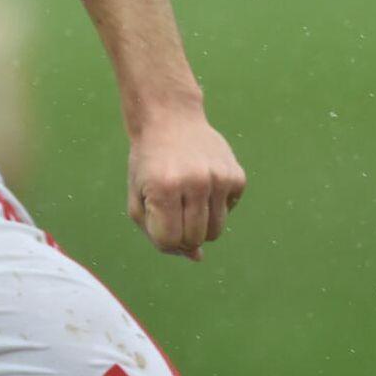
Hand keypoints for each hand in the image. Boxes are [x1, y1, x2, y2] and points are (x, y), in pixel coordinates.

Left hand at [126, 111, 245, 260]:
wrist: (170, 118)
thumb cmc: (149, 162)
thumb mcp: (138, 194)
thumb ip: (156, 232)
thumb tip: (196, 257)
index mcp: (164, 188)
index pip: (170, 241)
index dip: (163, 239)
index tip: (158, 221)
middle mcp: (195, 182)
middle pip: (195, 240)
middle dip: (182, 234)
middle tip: (172, 210)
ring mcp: (220, 179)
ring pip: (215, 231)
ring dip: (200, 224)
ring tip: (186, 199)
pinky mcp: (237, 177)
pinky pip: (228, 212)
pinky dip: (215, 206)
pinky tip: (202, 182)